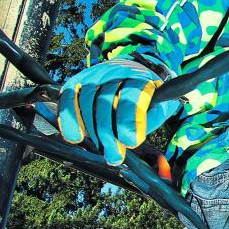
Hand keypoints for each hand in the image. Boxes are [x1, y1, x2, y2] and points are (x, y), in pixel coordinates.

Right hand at [57, 59, 178, 164]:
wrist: (133, 75)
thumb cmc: (147, 97)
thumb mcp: (160, 106)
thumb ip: (149, 120)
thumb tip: (131, 139)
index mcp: (140, 77)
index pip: (132, 95)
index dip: (130, 120)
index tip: (131, 142)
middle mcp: (115, 72)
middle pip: (106, 101)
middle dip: (109, 133)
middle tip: (115, 155)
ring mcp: (94, 75)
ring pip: (86, 101)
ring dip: (92, 131)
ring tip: (102, 149)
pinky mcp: (78, 82)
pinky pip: (68, 98)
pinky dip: (68, 119)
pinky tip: (74, 136)